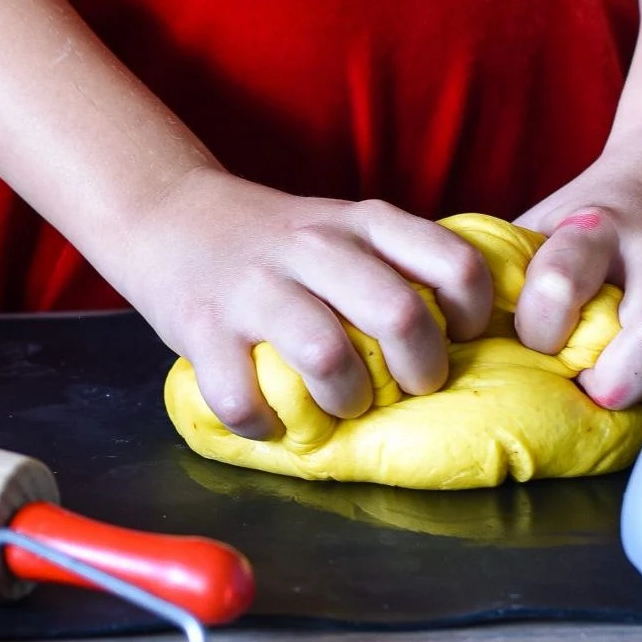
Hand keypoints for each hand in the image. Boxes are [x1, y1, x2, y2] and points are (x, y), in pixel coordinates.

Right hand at [110, 167, 493, 437]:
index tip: (457, 339)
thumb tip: (464, 331)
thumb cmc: (275, 244)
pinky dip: (263, 423)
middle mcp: (313, 249)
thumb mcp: (343, 229)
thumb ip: (395, 263)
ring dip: (345, 400)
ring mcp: (256, 289)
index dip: (472, 313)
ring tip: (340, 407)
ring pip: (327, 356)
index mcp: (361, 223)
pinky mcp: (204, 330)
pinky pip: (243, 396)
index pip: (452, 262)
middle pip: (399, 313)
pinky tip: (269, 418)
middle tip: (406, 389)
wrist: (170, 217)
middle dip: (418, 371)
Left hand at [514, 127, 641, 409]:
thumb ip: (507, 276)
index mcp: (595, 227)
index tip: (540, 342)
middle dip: (616, 382)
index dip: (541, 328)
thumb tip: (445, 335)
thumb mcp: (546, 224)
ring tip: (635, 394)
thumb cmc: (598, 214)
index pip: (560, 281)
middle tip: (594, 389)